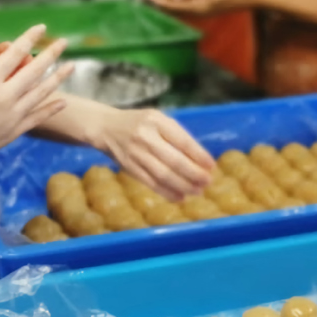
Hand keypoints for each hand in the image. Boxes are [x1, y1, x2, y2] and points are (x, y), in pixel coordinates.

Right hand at [0, 25, 74, 168]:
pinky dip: (51, 108)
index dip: (29, 38)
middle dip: (50, 54)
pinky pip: (38, 117)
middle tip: (63, 43)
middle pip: (34, 70)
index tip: (41, 28)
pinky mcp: (14, 131)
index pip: (14, 53)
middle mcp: (6, 96)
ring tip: (71, 66)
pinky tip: (63, 101)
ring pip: (41, 92)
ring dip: (58, 78)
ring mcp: (12, 115)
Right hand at [89, 108, 214, 199]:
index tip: (211, 166)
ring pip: (163, 174)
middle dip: (193, 174)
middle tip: (207, 182)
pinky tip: (179, 197)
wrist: (105, 127)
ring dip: (183, 186)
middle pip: (174, 160)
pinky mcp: (128, 167)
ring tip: (197, 191)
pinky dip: (166, 192)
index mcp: (156, 121)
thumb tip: (200, 160)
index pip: (182, 140)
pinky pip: (150, 183)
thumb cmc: (139, 123)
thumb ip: (176, 136)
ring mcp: (135, 153)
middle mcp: (145, 136)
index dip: (199, 155)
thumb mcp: (157, 120)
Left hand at [146, 0, 255, 15]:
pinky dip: (171, 2)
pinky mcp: (202, 8)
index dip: (155, 0)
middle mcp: (195, 12)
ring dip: (161, 2)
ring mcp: (199, 11)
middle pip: (169, 10)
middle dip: (154, 2)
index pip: (170, 6)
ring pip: (174, 9)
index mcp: (196, 7)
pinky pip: (181, 7)